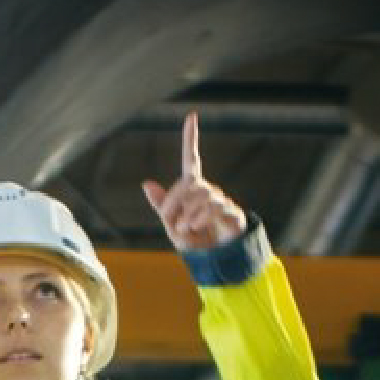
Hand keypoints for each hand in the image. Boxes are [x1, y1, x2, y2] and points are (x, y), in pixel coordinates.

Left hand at [139, 111, 249, 252]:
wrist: (215, 263)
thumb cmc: (194, 243)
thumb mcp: (171, 225)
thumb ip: (162, 205)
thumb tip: (146, 183)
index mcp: (192, 190)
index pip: (192, 160)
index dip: (191, 139)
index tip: (192, 117)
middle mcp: (208, 191)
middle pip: (191, 183)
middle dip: (176, 200)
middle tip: (171, 220)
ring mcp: (222, 201)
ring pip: (202, 195)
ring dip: (188, 213)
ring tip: (185, 228)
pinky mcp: (233, 213)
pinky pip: (214, 208)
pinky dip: (201, 218)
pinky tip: (197, 227)